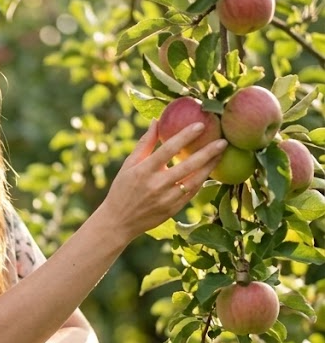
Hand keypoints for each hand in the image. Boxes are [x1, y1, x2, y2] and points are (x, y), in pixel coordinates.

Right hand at [106, 120, 227, 238]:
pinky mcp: (172, 210)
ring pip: (194, 181)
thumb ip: (145, 143)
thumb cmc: (122, 189)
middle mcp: (156, 185)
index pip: (169, 149)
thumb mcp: (129, 165)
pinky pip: (191, 194)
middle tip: (223, 141)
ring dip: (209, 167)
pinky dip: (201, 181)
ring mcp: (166, 199)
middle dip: (208, 152)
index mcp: (144, 171)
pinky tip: (209, 171)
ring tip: (221, 155)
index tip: (201, 125)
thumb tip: (157, 121)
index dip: (186, 136)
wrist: (118, 222)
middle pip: (188, 166)